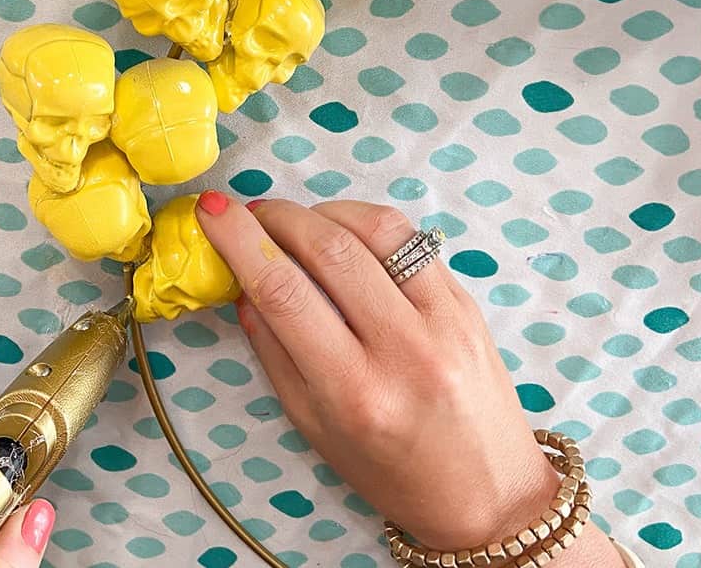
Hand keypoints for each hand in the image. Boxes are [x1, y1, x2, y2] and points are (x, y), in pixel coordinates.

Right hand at [196, 194, 623, 565]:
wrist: (488, 491)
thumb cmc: (391, 472)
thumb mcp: (315, 428)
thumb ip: (275, 352)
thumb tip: (243, 283)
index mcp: (356, 393)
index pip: (285, 293)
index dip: (240, 241)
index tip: (212, 210)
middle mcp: (404, 350)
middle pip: (330, 249)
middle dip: (279, 217)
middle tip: (251, 212)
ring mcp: (445, 320)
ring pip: (377, 230)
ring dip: (325, 211)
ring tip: (297, 222)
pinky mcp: (468, 302)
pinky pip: (413, 241)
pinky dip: (368, 224)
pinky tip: (346, 234)